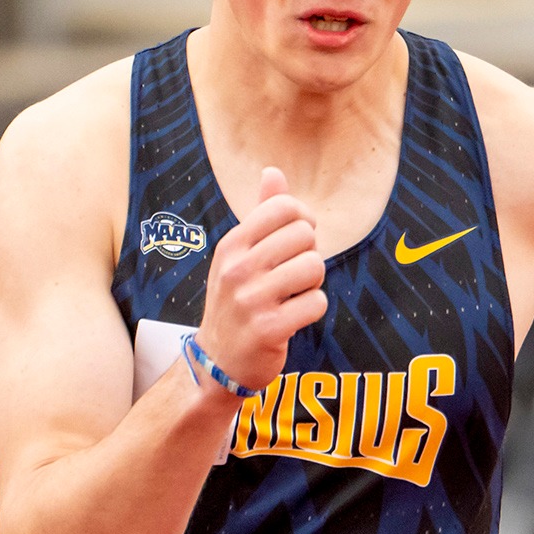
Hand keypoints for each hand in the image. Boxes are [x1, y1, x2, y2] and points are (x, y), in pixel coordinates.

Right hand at [194, 167, 326, 393]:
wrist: (217, 362)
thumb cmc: (236, 300)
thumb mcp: (239, 256)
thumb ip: (261, 214)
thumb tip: (273, 172)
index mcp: (232, 244)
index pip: (284, 207)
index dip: (303, 220)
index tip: (298, 240)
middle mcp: (237, 268)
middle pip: (305, 236)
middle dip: (309, 254)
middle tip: (293, 275)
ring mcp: (251, 299)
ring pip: (314, 267)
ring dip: (313, 284)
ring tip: (292, 296)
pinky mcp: (269, 329)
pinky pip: (317, 303)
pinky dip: (313, 310)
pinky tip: (293, 318)